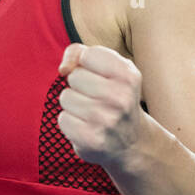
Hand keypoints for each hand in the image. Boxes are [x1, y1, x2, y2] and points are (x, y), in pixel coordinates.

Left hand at [55, 43, 144, 172]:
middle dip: (79, 85)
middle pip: (74, 76)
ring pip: (66, 97)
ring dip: (73, 104)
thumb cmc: (114, 97)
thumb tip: (63, 69)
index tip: (99, 76)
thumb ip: (80, 53)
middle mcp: (121, 97)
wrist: (131, 142)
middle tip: (96, 97)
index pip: (87, 55)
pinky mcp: (92, 139)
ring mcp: (106, 120)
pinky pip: (63, 119)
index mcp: (128, 76)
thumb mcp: (108, 68)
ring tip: (90, 112)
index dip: (87, 65)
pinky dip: (70, 122)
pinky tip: (86, 126)